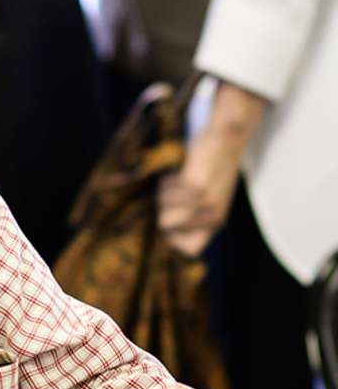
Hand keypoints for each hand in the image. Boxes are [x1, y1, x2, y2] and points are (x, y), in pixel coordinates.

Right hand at [157, 129, 240, 256]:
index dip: (172, 238)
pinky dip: (167, 179)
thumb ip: (192, 217)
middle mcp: (212, 216)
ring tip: (177, 179)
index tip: (170, 220)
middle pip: (165, 225)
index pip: (188, 250)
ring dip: (163, 191)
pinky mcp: (195, 186)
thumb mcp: (210, 200)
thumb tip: (162, 229)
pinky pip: (166, 189)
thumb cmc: (214, 169)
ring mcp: (204, 201)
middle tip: (173, 192)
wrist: (227, 139)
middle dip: (162, 207)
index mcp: (216, 223)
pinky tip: (179, 171)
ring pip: (162, 206)